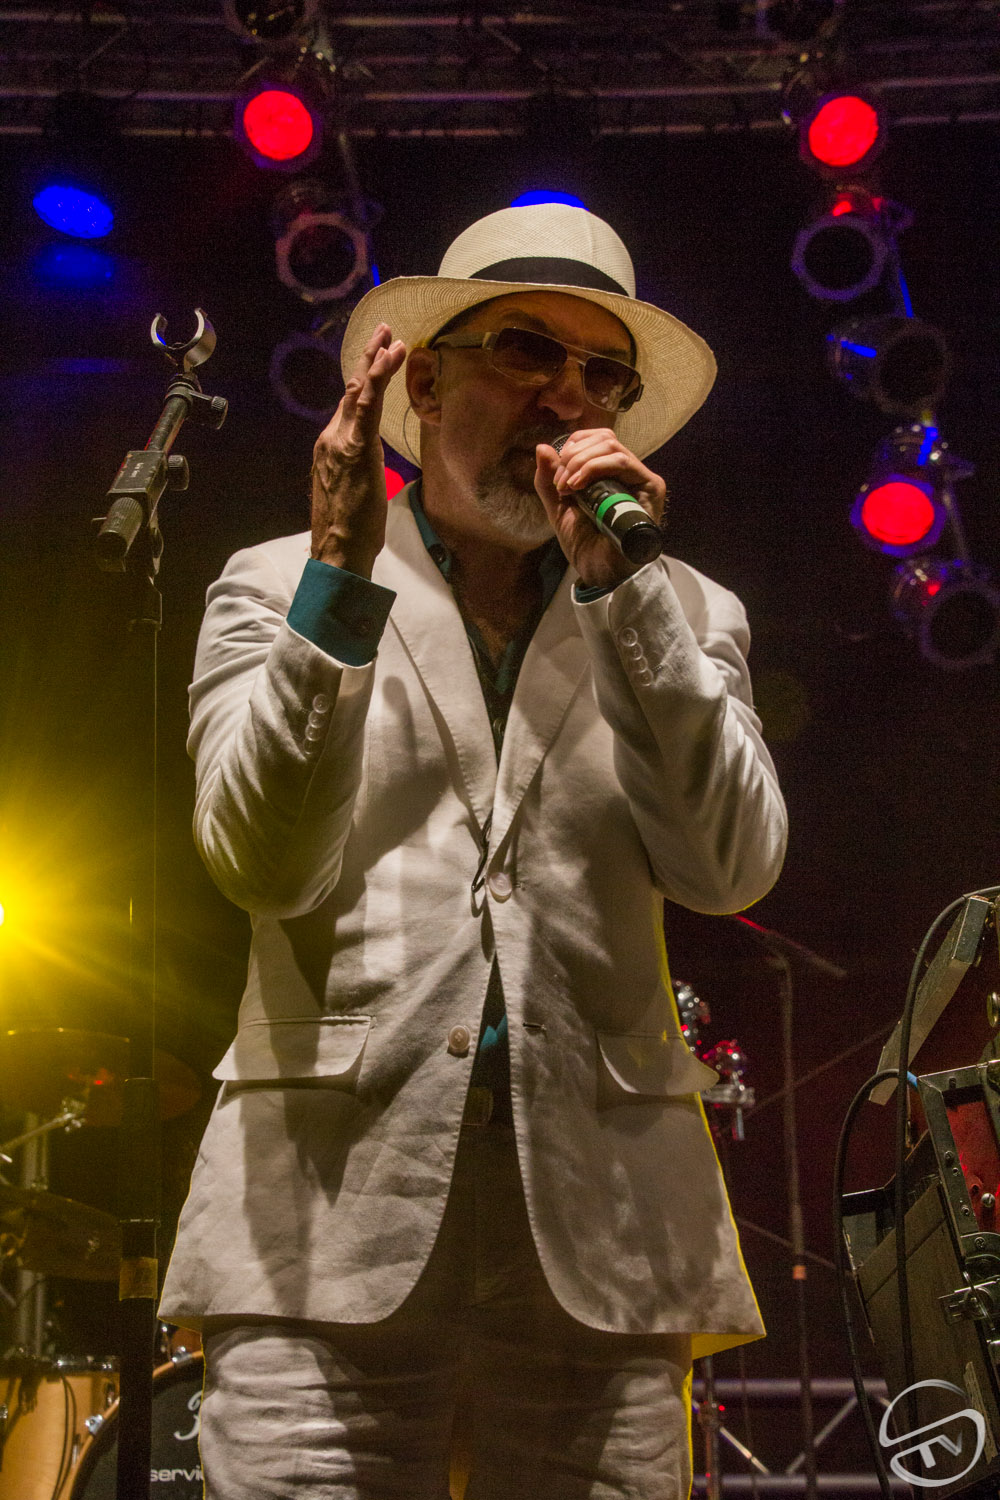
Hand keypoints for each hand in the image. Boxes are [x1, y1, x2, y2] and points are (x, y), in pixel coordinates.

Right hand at [310, 323, 406, 577]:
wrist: (338, 550)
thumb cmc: (350, 530)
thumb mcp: (355, 492)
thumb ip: (360, 472)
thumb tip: (370, 467)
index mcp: (331, 449)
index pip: (350, 407)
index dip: (364, 380)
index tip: (378, 357)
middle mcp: (330, 439)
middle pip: (352, 391)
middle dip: (367, 358)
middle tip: (383, 331)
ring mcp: (340, 442)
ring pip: (359, 393)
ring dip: (375, 361)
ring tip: (392, 337)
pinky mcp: (355, 448)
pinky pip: (368, 406)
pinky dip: (379, 377)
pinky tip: (391, 357)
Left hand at [533, 430, 666, 590]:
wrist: (600, 571)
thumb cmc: (585, 544)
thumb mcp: (558, 508)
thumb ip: (548, 480)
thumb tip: (542, 447)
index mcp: (609, 473)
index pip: (595, 439)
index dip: (572, 446)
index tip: (557, 474)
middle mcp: (627, 473)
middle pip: (603, 438)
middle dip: (574, 455)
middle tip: (561, 481)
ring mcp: (641, 479)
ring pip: (612, 447)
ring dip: (582, 461)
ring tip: (568, 485)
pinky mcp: (651, 487)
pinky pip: (623, 463)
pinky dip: (595, 468)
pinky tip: (578, 486)